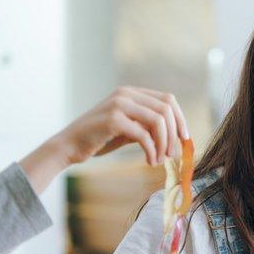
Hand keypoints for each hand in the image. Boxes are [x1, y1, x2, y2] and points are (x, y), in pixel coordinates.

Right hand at [58, 85, 188, 165]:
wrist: (69, 146)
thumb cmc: (98, 139)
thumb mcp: (127, 130)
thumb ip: (146, 127)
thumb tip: (174, 137)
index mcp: (131, 92)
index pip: (167, 100)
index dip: (180, 119)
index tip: (184, 139)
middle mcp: (126, 93)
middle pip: (166, 109)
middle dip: (174, 134)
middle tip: (172, 154)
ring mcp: (119, 104)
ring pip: (158, 121)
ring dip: (163, 144)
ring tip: (159, 160)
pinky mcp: (113, 119)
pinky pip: (143, 135)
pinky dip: (151, 150)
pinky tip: (149, 161)